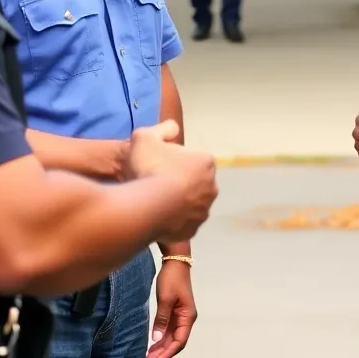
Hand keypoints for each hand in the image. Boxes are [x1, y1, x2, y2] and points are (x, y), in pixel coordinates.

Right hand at [126, 123, 217, 241]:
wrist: (147, 207)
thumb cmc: (149, 168)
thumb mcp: (146, 137)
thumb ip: (161, 129)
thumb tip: (173, 127)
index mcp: (206, 162)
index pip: (190, 157)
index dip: (172, 159)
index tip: (157, 163)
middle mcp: (212, 186)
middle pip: (193, 180)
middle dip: (178, 180)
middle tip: (156, 182)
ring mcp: (204, 210)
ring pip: (190, 202)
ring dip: (177, 201)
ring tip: (155, 201)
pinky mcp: (194, 230)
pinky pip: (183, 222)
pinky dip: (174, 220)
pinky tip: (158, 216)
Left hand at [146, 260, 196, 357]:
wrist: (175, 262)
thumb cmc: (172, 279)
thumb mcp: (165, 299)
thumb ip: (161, 320)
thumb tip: (156, 339)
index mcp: (188, 317)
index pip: (179, 341)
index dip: (168, 353)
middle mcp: (186, 319)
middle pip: (175, 342)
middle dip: (163, 353)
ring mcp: (180, 316)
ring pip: (171, 337)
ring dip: (161, 347)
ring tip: (148, 357)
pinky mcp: (174, 312)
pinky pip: (168, 330)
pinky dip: (160, 338)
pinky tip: (152, 344)